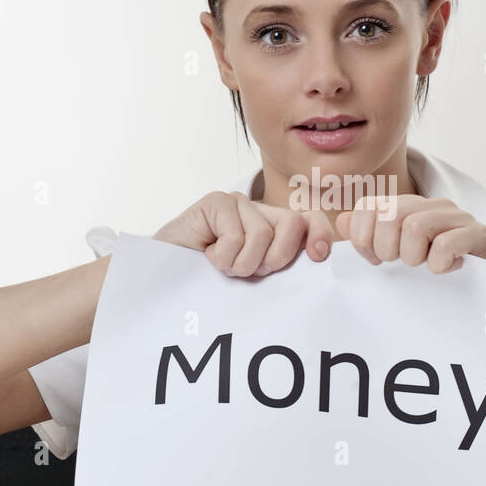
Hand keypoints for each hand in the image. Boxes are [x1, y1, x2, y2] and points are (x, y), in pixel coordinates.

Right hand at [153, 191, 337, 277]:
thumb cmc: (210, 283)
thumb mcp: (255, 279)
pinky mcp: (216, 202)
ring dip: (241, 263)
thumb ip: (282, 268)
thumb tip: (317, 262)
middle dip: (275, 258)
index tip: (317, 256)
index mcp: (274, 230)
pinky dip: (223, 257)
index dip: (319, 233)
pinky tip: (206, 256)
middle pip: (292, 223)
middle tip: (247, 271)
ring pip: (262, 234)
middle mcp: (259, 212)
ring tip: (221, 266)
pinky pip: (235, 235)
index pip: (310, 220)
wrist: (165, 282)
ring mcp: (237, 203)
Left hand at [334, 195, 485, 273]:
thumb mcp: (396, 255)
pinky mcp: (479, 234)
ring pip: (415, 226)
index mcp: (409, 206)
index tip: (375, 259)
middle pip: (389, 214)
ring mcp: (458, 217)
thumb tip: (342, 221)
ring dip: (413, 257)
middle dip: (386, 248)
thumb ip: (367, 237)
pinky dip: (439, 263)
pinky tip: (447, 268)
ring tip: (426, 266)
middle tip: (401, 264)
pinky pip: (446, 244)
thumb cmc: (436, 270)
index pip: (369, 207)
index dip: (362, 238)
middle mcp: (432, 205)